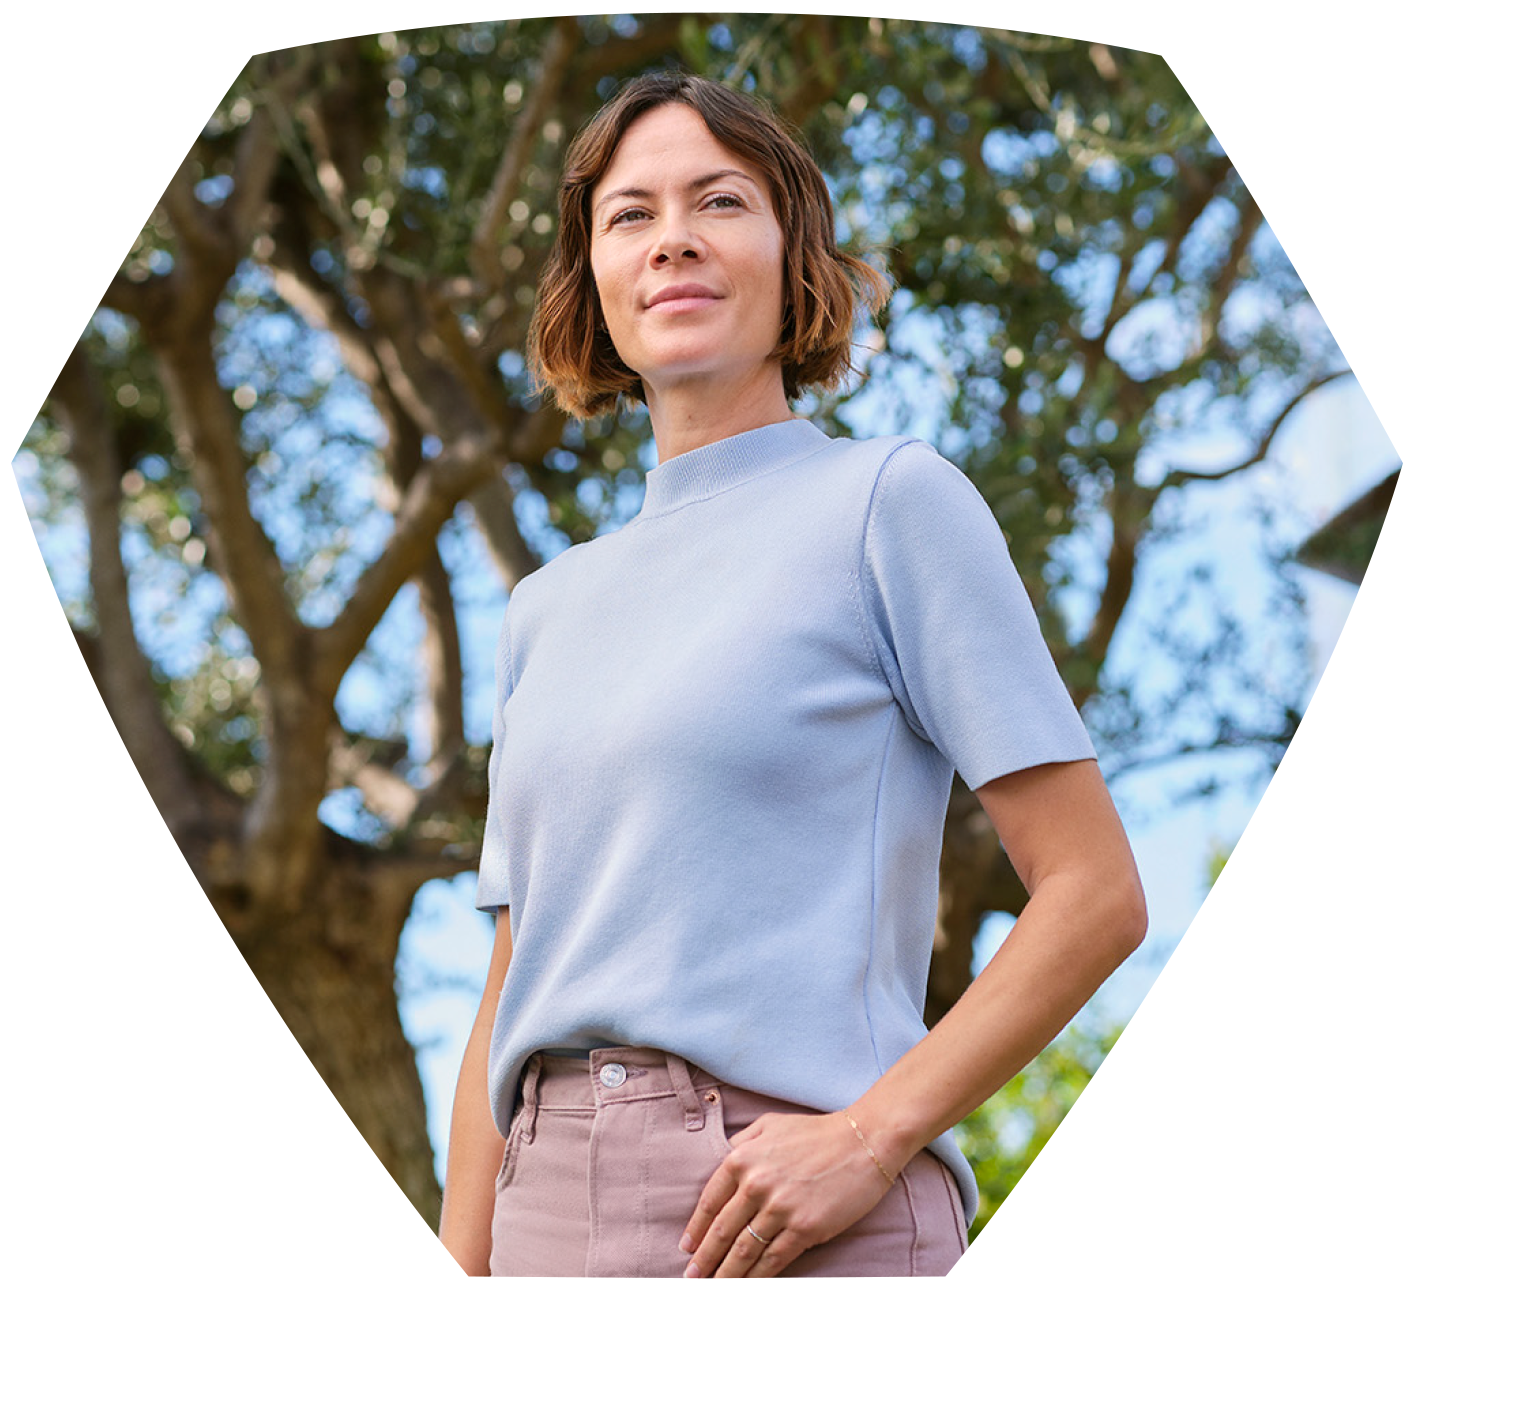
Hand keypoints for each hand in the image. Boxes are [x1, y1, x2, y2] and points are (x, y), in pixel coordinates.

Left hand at [678, 1110, 897, 1276]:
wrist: (864, 1141)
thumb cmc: (817, 1132)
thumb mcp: (770, 1124)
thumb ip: (743, 1142)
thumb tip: (723, 1160)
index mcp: (742, 1158)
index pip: (709, 1202)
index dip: (696, 1229)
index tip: (687, 1247)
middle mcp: (756, 1184)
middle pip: (721, 1232)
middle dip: (704, 1259)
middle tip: (693, 1277)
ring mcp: (780, 1208)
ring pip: (743, 1251)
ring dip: (726, 1274)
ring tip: (714, 1289)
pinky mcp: (804, 1228)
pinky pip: (773, 1259)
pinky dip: (757, 1277)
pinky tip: (748, 1286)